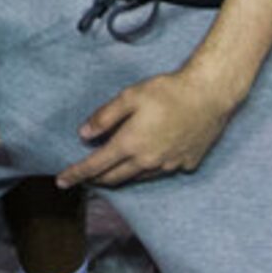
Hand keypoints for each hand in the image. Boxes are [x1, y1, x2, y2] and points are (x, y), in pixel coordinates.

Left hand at [58, 62, 241, 185]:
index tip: (61, 181)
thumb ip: (104, 117)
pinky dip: (149, 168)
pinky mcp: (186, 163)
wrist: (209, 95)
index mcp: (130, 144)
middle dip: (96, 180)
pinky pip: (162, 171)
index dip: (76, 174)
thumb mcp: (129, 96)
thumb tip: (84, 134)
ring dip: (121, 175)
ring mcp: (169, 165)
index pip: (95, 166)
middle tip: (84, 177)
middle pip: (114, 178)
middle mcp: (148, 161)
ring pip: (138, 177)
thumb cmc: (168, 91)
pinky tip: (149, 158)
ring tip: (112, 169)